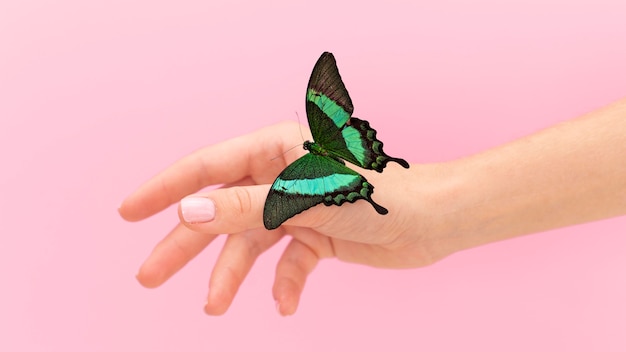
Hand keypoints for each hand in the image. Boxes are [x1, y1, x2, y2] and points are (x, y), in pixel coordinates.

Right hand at [119, 121, 445, 315]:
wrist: (430, 222)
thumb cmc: (375, 195)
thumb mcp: (302, 199)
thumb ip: (245, 207)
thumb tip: (189, 213)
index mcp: (274, 150)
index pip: (207, 168)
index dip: (166, 189)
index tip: (129, 211)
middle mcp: (280, 177)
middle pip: (220, 212)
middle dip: (185, 245)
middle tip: (148, 276)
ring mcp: (297, 208)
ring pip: (250, 244)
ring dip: (232, 275)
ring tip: (213, 308)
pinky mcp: (316, 236)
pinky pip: (288, 263)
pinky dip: (283, 284)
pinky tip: (285, 304)